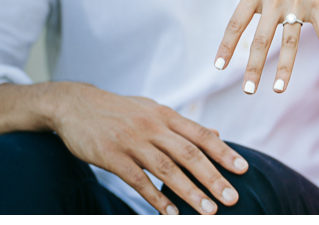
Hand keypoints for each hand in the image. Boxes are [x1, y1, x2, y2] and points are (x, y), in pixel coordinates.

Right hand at [50, 82, 247, 214]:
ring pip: (167, 168)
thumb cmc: (119, 110)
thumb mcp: (152, 109)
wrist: (76, 105)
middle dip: (212, 177)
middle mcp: (152, 126)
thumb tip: (216, 134)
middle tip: (232, 198)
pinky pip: (138, 180)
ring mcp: (132, 141)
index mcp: (165, 114)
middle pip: (188, 153)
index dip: (223, 152)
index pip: (200, 134)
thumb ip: (183, 125)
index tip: (243, 169)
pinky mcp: (113, 156)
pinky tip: (171, 214)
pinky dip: (157, 198)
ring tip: (209, 212)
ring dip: (190, 192)